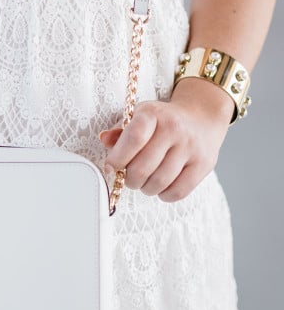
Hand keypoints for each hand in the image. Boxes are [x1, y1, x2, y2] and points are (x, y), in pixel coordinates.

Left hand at [100, 77, 233, 202]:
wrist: (202, 117)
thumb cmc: (163, 121)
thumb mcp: (140, 117)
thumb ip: (121, 131)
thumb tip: (104, 139)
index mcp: (153, 114)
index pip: (133, 138)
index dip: (117, 158)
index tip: (111, 166)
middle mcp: (174, 128)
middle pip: (142, 168)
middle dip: (130, 179)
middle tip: (130, 177)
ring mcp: (190, 147)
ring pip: (159, 182)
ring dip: (146, 188)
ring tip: (145, 182)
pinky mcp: (203, 164)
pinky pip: (178, 191)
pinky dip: (164, 195)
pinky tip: (161, 187)